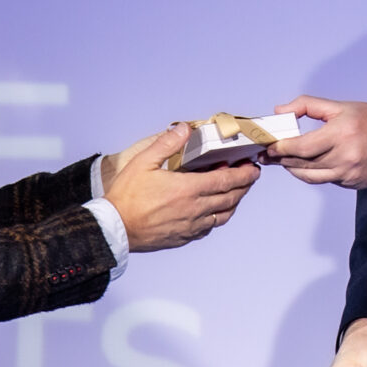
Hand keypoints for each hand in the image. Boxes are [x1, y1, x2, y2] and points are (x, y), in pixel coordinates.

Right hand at [104, 125, 258, 251]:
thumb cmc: (125, 197)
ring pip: (223, 215)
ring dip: (234, 202)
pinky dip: (217, 217)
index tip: (253, 168)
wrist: (113, 229)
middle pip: (231, 197)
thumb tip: (184, 129)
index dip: (244, 174)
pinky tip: (213, 211)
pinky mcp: (184, 237)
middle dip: (244, 186)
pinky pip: (208, 228)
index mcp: (188, 189)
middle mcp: (194, 209)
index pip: (226, 180)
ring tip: (236, 192)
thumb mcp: (143, 163)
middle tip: (249, 176)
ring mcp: (190, 226)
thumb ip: (167, 144)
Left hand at [264, 96, 366, 189]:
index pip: (301, 147)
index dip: (281, 148)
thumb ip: (309, 106)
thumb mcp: (343, 106)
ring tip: (284, 161)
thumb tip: (281, 111)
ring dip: (293, 169)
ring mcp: (348, 174)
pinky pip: (325, 180)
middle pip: (302, 164)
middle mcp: (344, 158)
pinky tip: (309, 164)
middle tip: (268, 154)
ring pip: (310, 176)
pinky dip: (313, 172)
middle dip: (282, 159)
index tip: (268, 146)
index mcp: (341, 134)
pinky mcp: (351, 184)